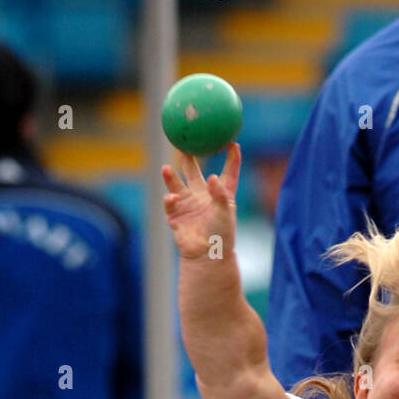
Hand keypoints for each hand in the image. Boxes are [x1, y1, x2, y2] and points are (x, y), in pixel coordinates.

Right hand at [161, 143, 240, 260]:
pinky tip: (173, 198)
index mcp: (221, 195)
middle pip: (194, 171)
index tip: (231, 142)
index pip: (228, 173)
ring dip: (171, 176)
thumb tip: (213, 177)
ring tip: (166, 168)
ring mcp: (188, 205)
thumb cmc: (221, 236)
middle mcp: (203, 197)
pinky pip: (170, 202)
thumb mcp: (225, 213)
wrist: (207, 257)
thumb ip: (220, 194)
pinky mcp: (177, 216)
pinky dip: (170, 198)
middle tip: (184, 143)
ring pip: (177, 184)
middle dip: (188, 157)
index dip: (231, 158)